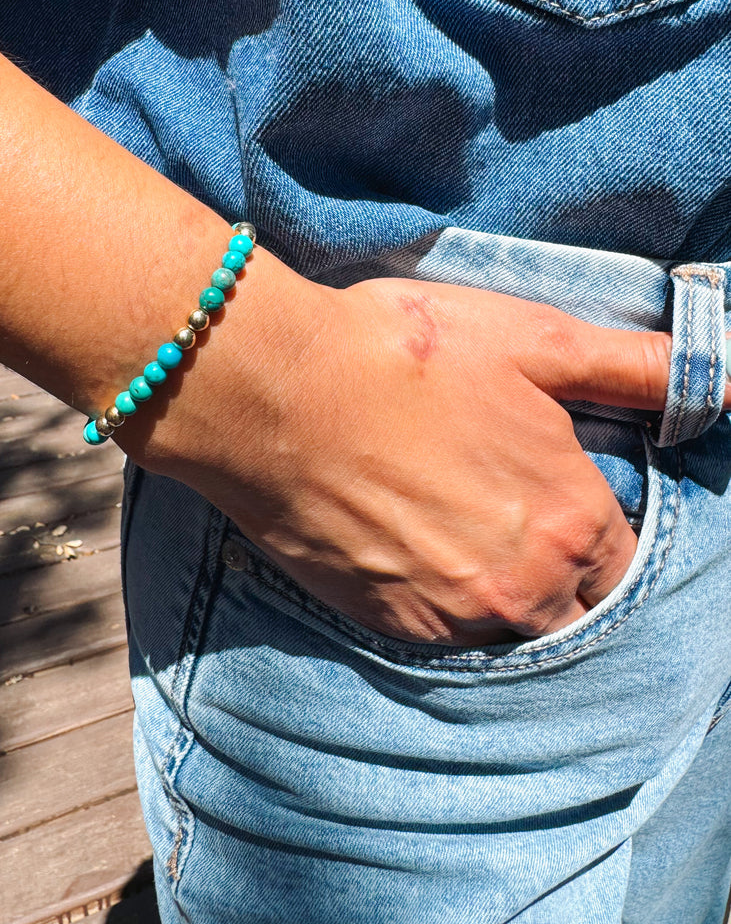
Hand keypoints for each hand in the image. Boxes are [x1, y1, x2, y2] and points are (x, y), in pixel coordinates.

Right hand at [121, 268, 706, 644]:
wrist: (280, 393)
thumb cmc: (405, 356)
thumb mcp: (530, 342)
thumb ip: (631, 368)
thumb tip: (713, 376)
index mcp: (573, 518)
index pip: (623, 561)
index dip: (594, 529)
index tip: (558, 502)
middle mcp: (528, 586)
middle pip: (574, 605)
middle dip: (559, 571)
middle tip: (502, 516)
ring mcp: (458, 616)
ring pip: (512, 626)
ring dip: (501, 591)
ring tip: (455, 531)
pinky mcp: (395, 628)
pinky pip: (449, 636)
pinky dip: (446, 603)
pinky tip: (414, 547)